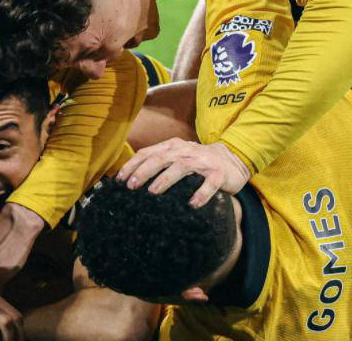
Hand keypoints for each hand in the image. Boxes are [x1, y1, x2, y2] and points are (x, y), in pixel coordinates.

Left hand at [115, 138, 249, 207]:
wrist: (231, 160)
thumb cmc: (197, 162)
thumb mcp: (177, 157)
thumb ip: (158, 161)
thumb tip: (131, 177)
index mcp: (172, 147)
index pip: (148, 153)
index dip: (133, 165)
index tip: (119, 179)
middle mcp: (186, 151)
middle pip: (161, 158)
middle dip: (144, 171)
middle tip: (132, 185)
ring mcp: (203, 161)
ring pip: (181, 167)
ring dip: (165, 179)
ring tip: (153, 192)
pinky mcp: (218, 174)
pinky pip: (209, 184)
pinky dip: (201, 194)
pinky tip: (193, 204)